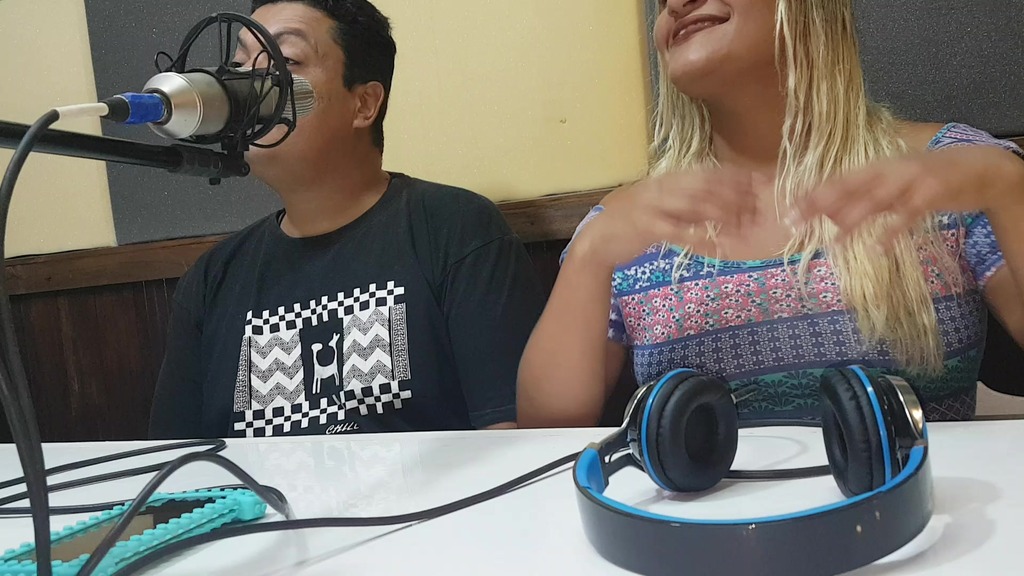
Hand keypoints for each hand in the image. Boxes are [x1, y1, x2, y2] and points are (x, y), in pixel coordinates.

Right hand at [571, 167, 757, 268]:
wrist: (597, 238)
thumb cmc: (630, 222)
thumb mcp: (659, 205)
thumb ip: (685, 203)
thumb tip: (716, 202)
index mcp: (666, 180)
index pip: (705, 172)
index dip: (732, 176)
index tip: (756, 182)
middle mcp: (662, 188)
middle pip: (705, 187)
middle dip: (733, 196)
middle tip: (756, 208)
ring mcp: (653, 206)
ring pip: (695, 205)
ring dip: (722, 215)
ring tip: (743, 226)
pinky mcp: (647, 227)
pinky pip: (678, 232)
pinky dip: (699, 239)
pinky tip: (716, 247)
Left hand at [790, 145, 1023, 246]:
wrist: (977, 167)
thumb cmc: (926, 179)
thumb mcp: (891, 186)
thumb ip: (865, 200)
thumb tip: (832, 218)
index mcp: (875, 167)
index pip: (835, 181)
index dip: (811, 196)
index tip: (788, 214)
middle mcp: (887, 170)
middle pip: (847, 187)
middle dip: (819, 205)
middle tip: (795, 224)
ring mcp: (909, 180)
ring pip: (874, 199)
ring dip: (852, 219)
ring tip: (832, 241)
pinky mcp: (931, 193)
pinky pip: (907, 215)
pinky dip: (892, 231)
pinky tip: (877, 248)